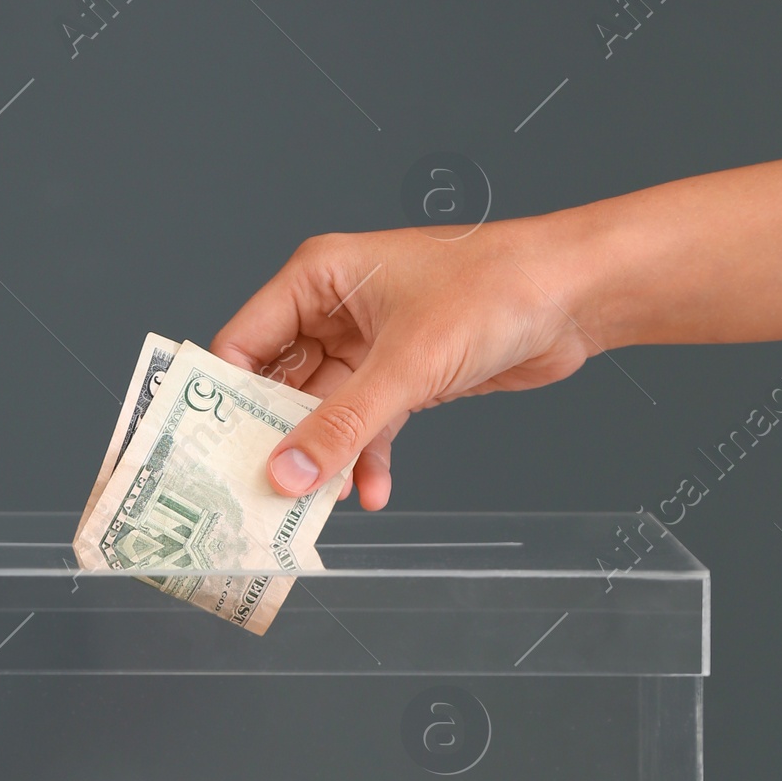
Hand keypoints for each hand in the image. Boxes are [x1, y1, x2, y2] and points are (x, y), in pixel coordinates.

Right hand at [211, 222, 597, 509]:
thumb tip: (286, 472)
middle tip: (259, 492)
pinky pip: (368, 425)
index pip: (243, 341)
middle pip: (280, 384)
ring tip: (318, 504)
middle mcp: (337, 307)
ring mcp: (371, 343)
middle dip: (277, 440)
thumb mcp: (406, 365)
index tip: (207, 453)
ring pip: (326, 412)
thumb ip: (342, 424)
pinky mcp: (405, 375)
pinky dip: (368, 458)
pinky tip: (372, 492)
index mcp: (319, 277)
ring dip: (327, 458)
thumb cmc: (495, 288)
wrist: (574, 296)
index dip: (221, 398)